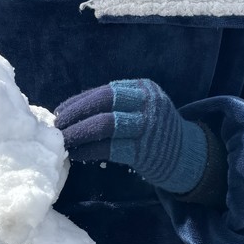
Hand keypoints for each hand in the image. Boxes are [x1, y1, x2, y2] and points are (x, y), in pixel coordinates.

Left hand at [55, 79, 208, 193]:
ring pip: (105, 125)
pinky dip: (88, 151)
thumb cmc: (154, 130)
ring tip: (63, 140)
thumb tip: (73, 109)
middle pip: (103, 102)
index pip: (104, 91)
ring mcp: (147, 126)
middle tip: (57, 126)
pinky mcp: (144, 151)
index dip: (78, 102)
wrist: (186, 155)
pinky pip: (109, 148)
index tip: (60, 111)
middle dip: (75, 114)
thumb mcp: (141, 107)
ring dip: (79, 133)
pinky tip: (76, 154)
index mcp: (143, 88)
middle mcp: (147, 103)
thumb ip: (115, 105)